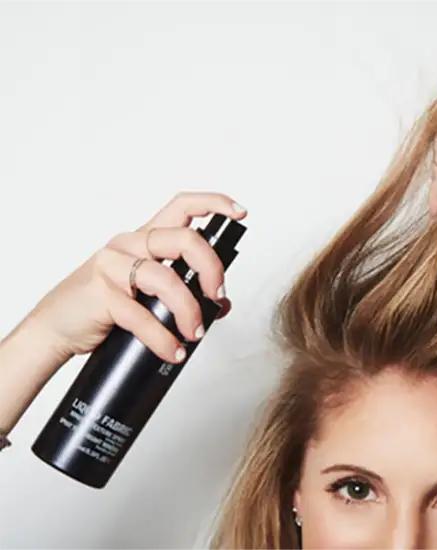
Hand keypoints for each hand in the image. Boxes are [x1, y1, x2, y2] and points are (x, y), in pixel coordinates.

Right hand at [26, 191, 246, 366]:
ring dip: (189, 311)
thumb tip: (221, 305)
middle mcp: (129, 244)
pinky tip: (172, 351)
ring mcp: (112, 266)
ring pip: (165, 278)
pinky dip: (163, 338)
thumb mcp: (147, 296)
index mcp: (144, 238)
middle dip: (211, 268)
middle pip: (184, 238)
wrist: (54, 329)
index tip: (240, 213)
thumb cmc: (102, 307)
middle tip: (218, 295)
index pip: (182, 206)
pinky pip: (141, 315)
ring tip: (194, 334)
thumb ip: (183, 293)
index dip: (214, 204)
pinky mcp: (101, 294)